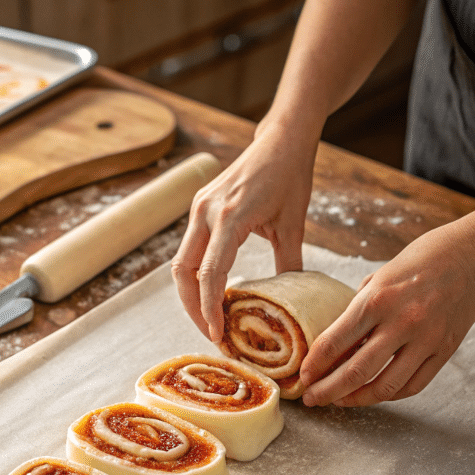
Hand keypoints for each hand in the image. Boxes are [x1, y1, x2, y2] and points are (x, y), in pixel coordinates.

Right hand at [171, 124, 316, 342]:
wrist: (282, 140)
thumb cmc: (291, 178)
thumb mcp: (294, 225)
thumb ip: (289, 266)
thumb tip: (287, 304)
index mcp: (229, 217)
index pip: (209, 273)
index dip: (210, 308)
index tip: (218, 333)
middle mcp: (206, 212)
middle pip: (183, 272)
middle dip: (192, 307)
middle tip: (211, 333)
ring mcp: (198, 208)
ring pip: (180, 262)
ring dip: (190, 293)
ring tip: (210, 318)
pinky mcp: (199, 207)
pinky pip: (189, 248)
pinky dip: (195, 274)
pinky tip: (212, 290)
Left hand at [299, 222, 474, 405]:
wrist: (473, 257)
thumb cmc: (418, 262)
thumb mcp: (377, 278)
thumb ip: (356, 312)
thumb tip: (332, 346)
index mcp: (376, 299)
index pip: (335, 342)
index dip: (314, 365)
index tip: (303, 377)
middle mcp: (401, 322)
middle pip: (356, 372)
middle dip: (327, 391)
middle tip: (312, 399)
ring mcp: (426, 340)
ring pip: (385, 387)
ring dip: (356, 399)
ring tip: (339, 401)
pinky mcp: (445, 351)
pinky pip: (412, 386)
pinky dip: (389, 394)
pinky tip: (373, 393)